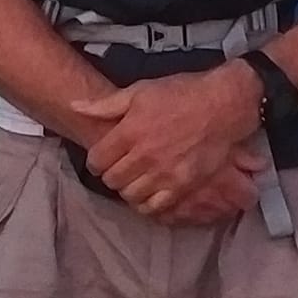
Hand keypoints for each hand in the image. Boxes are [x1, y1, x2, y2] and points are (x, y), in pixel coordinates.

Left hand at [71, 68, 263, 213]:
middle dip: (111, 174)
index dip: (96, 161)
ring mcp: (164, 173)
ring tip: (134, 179)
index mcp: (130, 131)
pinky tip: (149, 192)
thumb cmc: (181, 94)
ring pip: (130, 195)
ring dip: (128, 189)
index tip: (102, 159)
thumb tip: (75, 106)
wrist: (222, 105)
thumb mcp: (140, 91)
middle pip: (112, 180)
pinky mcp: (182, 185)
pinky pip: (155, 206)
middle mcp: (144, 155)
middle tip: (119, 168)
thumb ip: (105, 105)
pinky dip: (147, 203)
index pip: (97, 160)